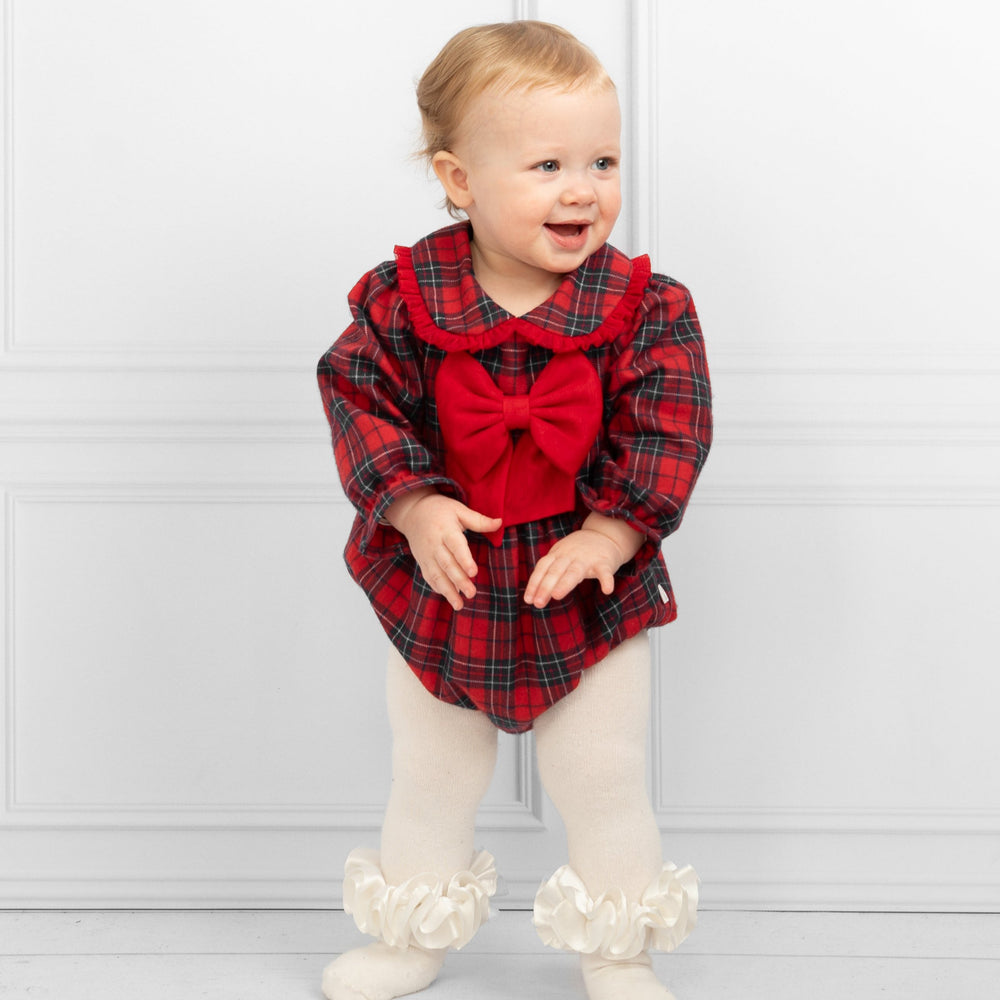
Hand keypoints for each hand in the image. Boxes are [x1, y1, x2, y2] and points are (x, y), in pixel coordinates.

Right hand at [387, 488, 501, 610]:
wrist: (412, 512)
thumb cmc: (440, 509)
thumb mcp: (459, 509)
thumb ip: (479, 520)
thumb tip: (500, 522)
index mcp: (445, 529)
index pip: (455, 546)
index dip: (464, 560)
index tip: (474, 572)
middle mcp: (434, 543)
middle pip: (447, 564)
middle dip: (459, 580)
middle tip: (472, 593)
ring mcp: (426, 554)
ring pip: (436, 574)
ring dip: (448, 591)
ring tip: (459, 605)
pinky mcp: (422, 561)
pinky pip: (429, 577)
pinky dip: (437, 588)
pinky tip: (448, 597)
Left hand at [523, 513, 644, 608]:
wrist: (605, 535)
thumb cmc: (578, 552)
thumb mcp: (561, 557)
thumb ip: (550, 573)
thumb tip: (534, 597)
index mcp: (557, 554)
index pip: (542, 567)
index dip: (534, 583)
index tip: (528, 600)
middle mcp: (570, 555)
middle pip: (555, 571)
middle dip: (545, 586)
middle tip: (538, 603)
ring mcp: (587, 558)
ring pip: (575, 571)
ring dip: (565, 583)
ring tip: (556, 595)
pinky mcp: (605, 562)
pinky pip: (605, 572)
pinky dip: (606, 580)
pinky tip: (607, 590)